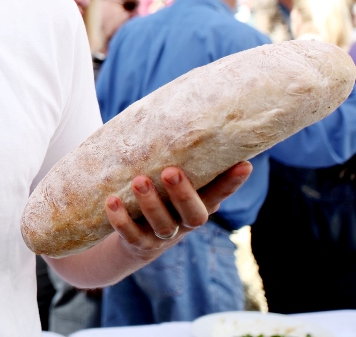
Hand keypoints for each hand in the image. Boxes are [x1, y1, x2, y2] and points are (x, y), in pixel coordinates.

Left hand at [104, 162, 251, 261]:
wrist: (135, 238)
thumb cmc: (158, 194)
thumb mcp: (170, 178)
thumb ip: (176, 157)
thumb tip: (180, 111)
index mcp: (199, 203)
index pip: (220, 193)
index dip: (232, 182)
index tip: (244, 164)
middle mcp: (185, 222)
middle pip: (194, 215)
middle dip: (183, 194)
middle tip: (170, 172)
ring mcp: (163, 236)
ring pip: (162, 224)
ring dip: (150, 203)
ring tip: (138, 181)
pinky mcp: (139, 244)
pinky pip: (131, 236)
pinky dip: (121, 220)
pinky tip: (112, 202)